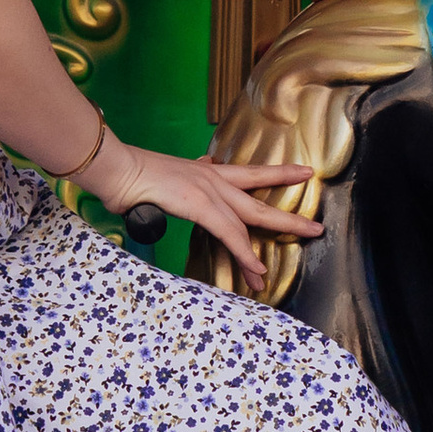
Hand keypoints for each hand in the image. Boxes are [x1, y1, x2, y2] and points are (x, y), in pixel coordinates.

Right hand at [97, 141, 315, 294]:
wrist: (117, 169)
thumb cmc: (130, 175)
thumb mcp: (165, 174)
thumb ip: (185, 173)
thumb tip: (200, 162)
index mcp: (204, 169)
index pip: (246, 174)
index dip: (275, 175)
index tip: (298, 173)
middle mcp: (212, 176)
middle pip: (261, 192)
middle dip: (290, 209)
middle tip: (315, 223)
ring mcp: (209, 189)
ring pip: (254, 215)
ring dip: (281, 231)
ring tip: (303, 244)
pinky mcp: (201, 205)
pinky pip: (231, 234)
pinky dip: (246, 253)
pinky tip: (257, 269)